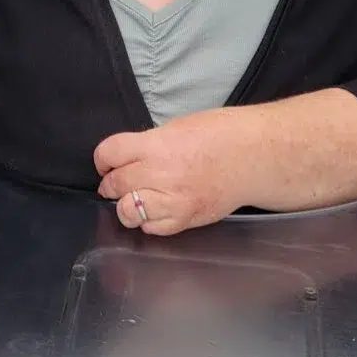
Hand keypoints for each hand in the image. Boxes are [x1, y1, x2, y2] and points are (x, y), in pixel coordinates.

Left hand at [94, 110, 247, 235]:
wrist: (253, 156)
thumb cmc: (219, 135)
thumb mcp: (175, 128)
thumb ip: (148, 144)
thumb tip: (126, 157)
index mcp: (157, 145)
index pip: (110, 153)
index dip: (102, 159)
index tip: (105, 163)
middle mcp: (161, 174)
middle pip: (116, 183)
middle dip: (112, 182)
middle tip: (117, 181)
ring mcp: (173, 201)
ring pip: (128, 211)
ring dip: (126, 205)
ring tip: (134, 197)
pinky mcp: (186, 219)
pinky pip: (152, 228)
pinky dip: (149, 222)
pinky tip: (156, 210)